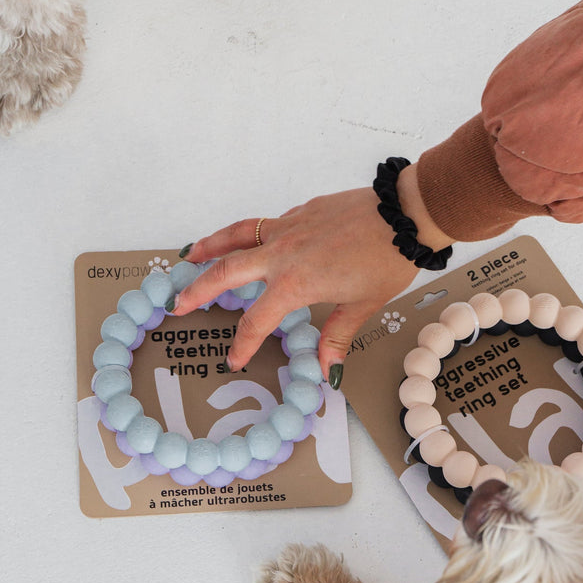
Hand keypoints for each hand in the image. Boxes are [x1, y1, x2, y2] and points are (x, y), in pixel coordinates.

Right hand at [172, 165, 452, 385]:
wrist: (404, 214)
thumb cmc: (387, 259)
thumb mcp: (362, 305)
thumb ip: (337, 336)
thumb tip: (327, 370)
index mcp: (295, 283)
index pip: (257, 321)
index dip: (243, 343)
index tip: (234, 358)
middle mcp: (282, 254)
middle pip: (226, 272)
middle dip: (198, 289)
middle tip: (177, 302)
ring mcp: (288, 228)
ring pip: (237, 236)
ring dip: (209, 247)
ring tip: (189, 255)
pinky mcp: (300, 212)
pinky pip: (263, 224)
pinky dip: (246, 234)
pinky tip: (246, 240)